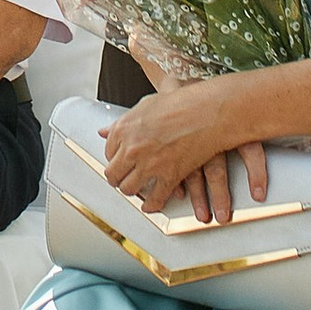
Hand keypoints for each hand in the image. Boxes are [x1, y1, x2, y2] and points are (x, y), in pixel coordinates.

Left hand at [101, 80, 269, 212]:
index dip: (115, 158)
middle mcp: (132, 149)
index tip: (119, 161)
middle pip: (114, 174)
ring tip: (135, 190)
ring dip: (132, 191)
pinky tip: (150, 205)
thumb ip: (124, 122)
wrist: (206, 111)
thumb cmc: (180, 104)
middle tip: (120, 180)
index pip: (108, 153)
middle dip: (117, 179)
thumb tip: (104, 131)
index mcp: (124, 129)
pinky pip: (155, 198)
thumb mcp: (146, 105)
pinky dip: (151, 205)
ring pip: (130, 189)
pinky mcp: (169, 176)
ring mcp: (150, 164)